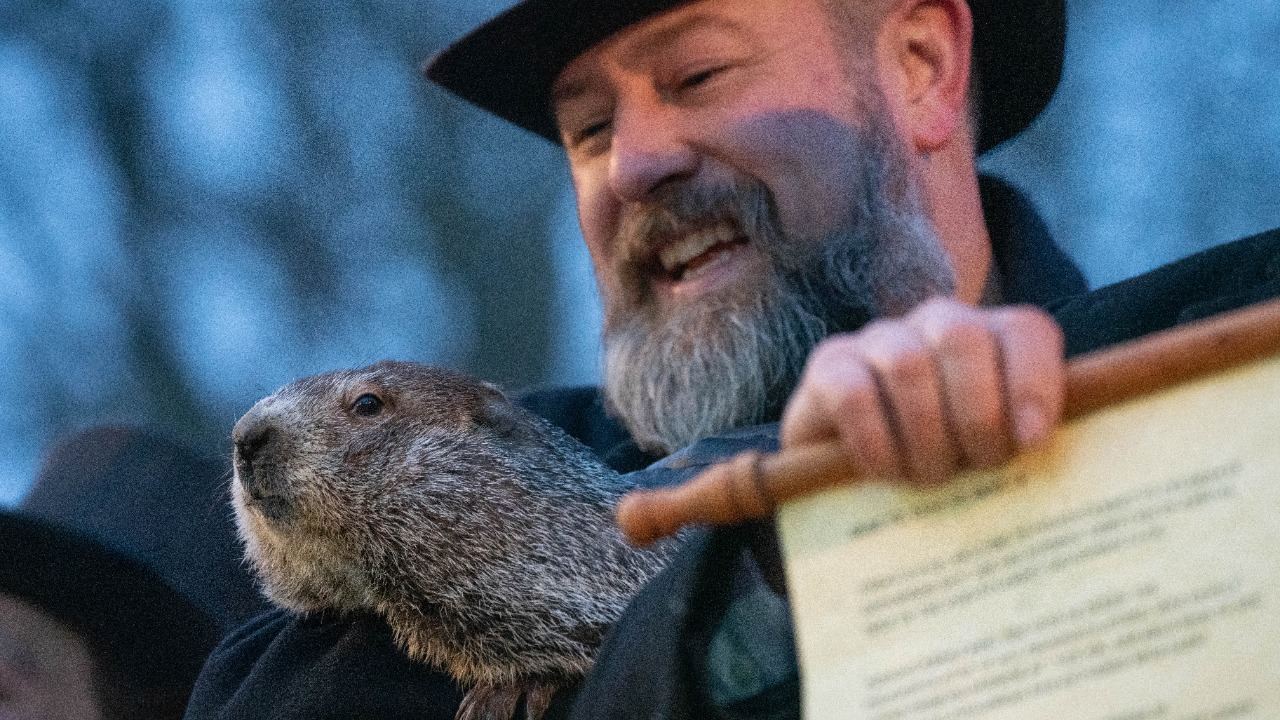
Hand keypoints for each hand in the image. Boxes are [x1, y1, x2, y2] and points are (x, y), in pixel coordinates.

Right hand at [780, 296, 1065, 484]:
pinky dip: (877, 442)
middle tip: (978, 466)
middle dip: (977, 413)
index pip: (1024, 330)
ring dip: (925, 434)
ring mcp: (878, 339)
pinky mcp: (828, 366)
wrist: (851, 466)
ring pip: (908, 363)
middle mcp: (936, 323)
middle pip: (963, 336)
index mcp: (992, 337)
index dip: (1034, 382)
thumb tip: (1070, 475)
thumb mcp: (994, 448)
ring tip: (931, 476)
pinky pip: (854, 393)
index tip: (1030, 442)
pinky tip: (886, 472)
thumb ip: (1028, 442)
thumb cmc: (943, 459)